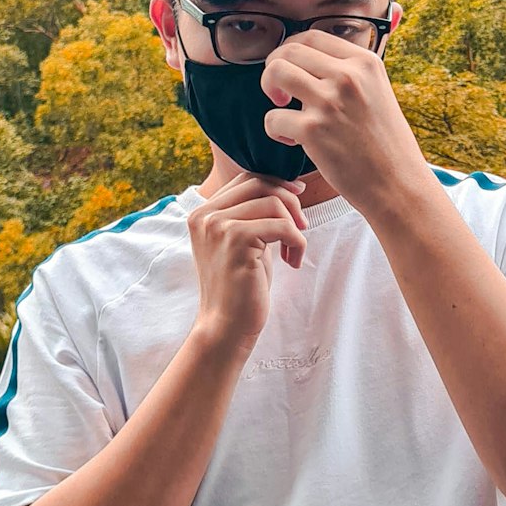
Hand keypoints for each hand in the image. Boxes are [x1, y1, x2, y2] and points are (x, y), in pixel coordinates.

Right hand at [187, 173, 308, 354]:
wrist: (226, 326)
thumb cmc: (240, 287)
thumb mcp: (241, 242)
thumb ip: (250, 215)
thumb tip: (283, 187)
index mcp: (202, 213)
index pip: (245, 179)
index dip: (276, 184)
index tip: (298, 197)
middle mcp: (205, 215)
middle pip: (259, 184)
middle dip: (289, 200)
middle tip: (302, 225)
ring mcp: (218, 225)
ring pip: (274, 203)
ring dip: (294, 226)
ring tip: (294, 251)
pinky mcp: (236, 239)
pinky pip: (283, 226)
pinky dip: (297, 242)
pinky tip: (293, 262)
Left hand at [261, 31, 428, 215]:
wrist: (398, 184)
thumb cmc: (385, 143)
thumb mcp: (379, 92)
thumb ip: (353, 72)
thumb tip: (324, 52)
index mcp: (364, 62)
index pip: (312, 36)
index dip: (292, 51)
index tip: (293, 71)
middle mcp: (347, 76)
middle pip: (288, 50)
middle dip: (275, 69)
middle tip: (282, 93)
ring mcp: (329, 102)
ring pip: (276, 72)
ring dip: (270, 89)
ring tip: (283, 109)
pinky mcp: (314, 131)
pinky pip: (272, 118)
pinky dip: (276, 130)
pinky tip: (293, 140)